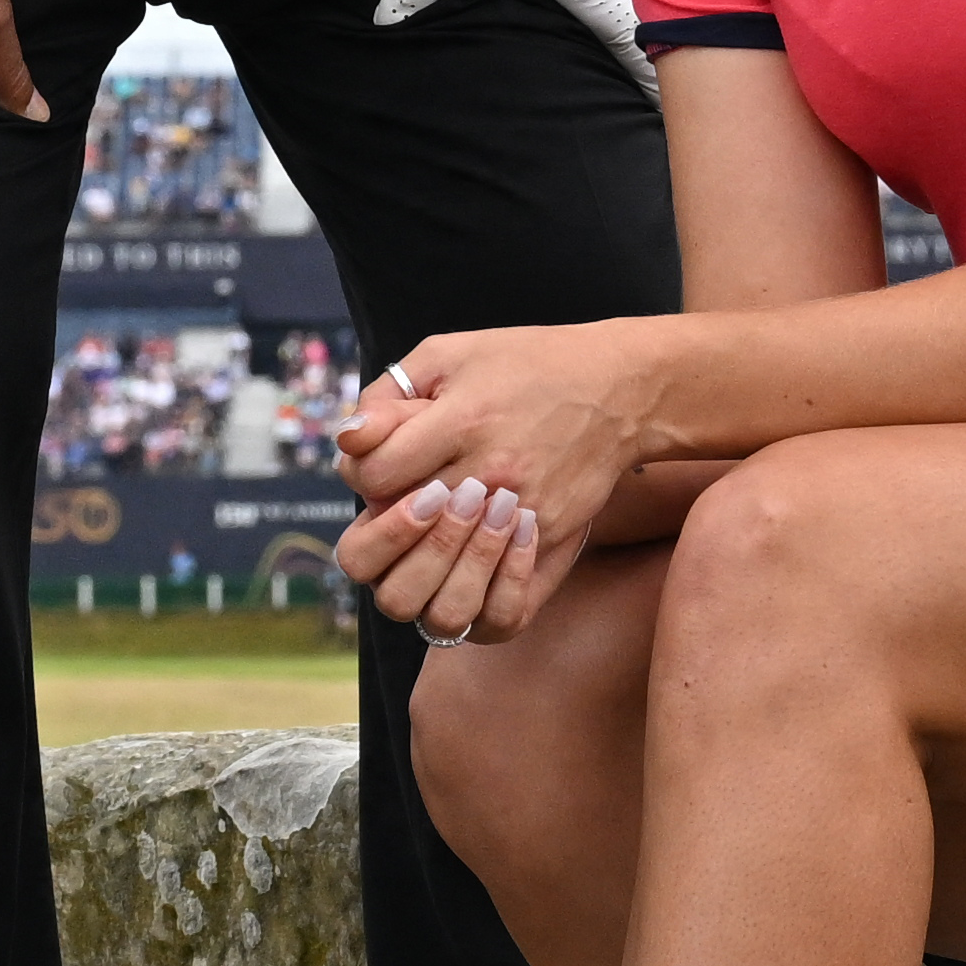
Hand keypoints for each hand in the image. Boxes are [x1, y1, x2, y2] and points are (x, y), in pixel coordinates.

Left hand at [324, 319, 669, 643]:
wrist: (618, 388)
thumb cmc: (524, 364)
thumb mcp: (449, 353)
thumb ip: (389, 396)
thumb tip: (348, 440)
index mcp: (461, 421)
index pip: (373, 475)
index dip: (364, 472)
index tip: (384, 460)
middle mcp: (492, 474)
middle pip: (399, 546)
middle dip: (385, 530)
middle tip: (404, 504)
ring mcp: (525, 516)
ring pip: (443, 599)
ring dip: (426, 575)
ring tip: (435, 540)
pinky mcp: (553, 542)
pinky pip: (503, 611)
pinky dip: (478, 600)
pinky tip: (472, 566)